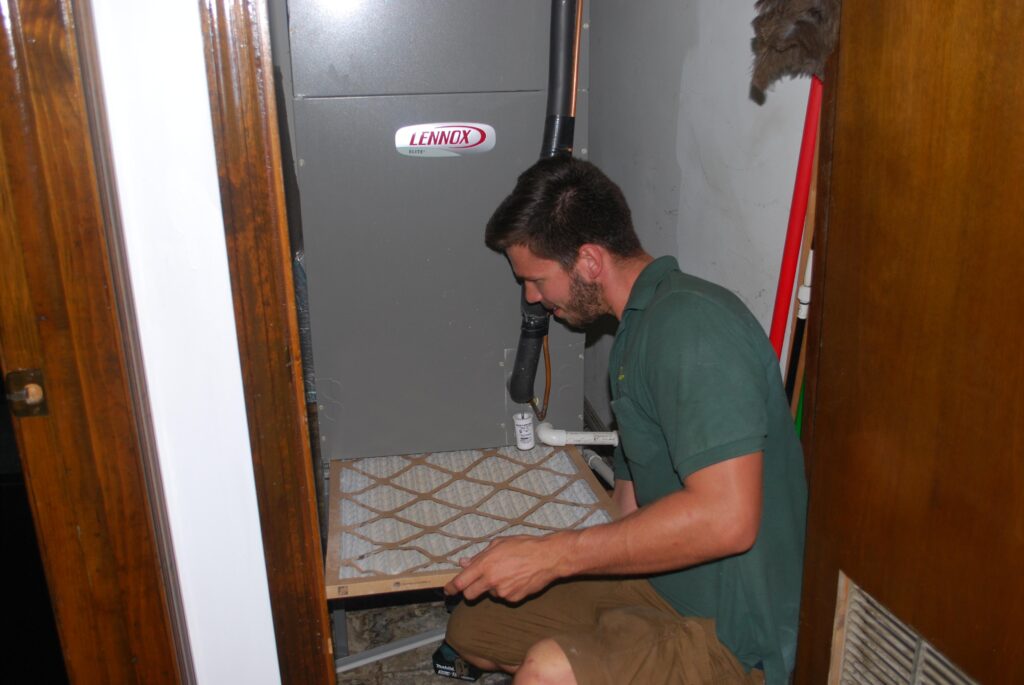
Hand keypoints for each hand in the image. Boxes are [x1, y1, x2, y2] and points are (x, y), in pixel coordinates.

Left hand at [443, 533, 573, 602]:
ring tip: (508, 573)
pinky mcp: (513, 599)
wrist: (548, 558)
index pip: (461, 582)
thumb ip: (479, 556)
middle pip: (470, 594)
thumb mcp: (499, 544)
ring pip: (490, 594)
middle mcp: (491, 580)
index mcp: (485, 565)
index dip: (451, 588)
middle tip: (477, 583)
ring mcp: (502, 592)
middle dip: (470, 590)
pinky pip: (504, 597)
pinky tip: (517, 579)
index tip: (448, 591)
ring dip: (493, 587)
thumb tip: (464, 563)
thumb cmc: (524, 546)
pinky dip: (507, 590)